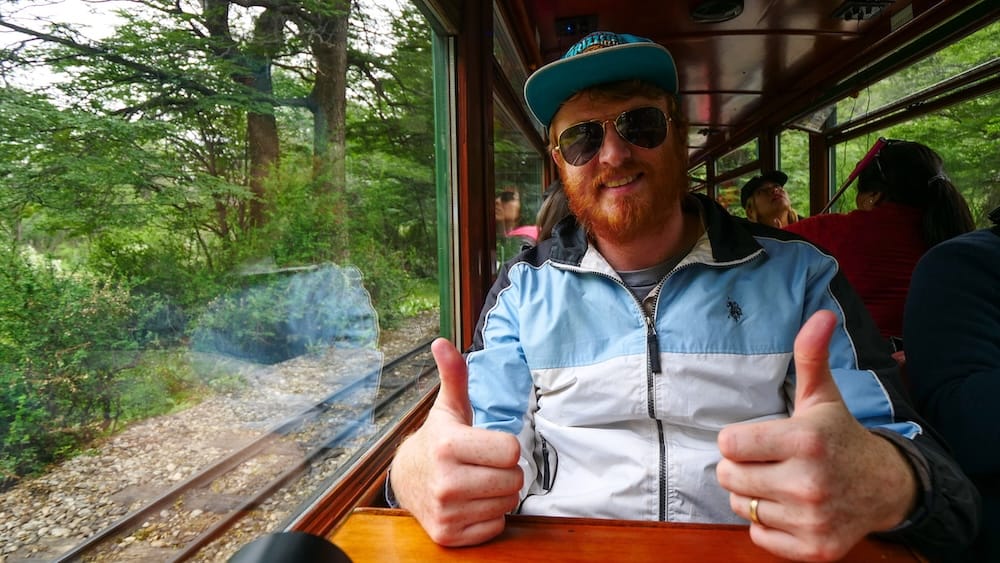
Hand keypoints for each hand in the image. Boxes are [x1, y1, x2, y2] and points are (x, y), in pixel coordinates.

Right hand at [389, 338, 522, 545]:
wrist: (406, 480)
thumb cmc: (437, 441)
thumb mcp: (447, 408)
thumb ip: (454, 375)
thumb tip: (442, 343)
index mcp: (448, 446)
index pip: (511, 451)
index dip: (506, 447)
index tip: (488, 445)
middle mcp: (446, 482)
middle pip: (514, 480)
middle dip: (506, 472)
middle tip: (484, 465)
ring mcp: (447, 512)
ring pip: (507, 504)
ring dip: (499, 494)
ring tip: (477, 482)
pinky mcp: (449, 536)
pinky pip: (495, 527)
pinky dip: (489, 517)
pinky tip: (471, 503)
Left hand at [716, 311, 917, 561]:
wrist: (884, 487)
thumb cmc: (840, 437)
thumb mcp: (823, 397)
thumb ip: (810, 356)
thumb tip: (820, 315)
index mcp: (805, 440)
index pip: (729, 444)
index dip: (738, 440)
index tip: (759, 438)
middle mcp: (808, 483)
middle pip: (728, 477)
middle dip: (740, 467)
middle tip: (768, 461)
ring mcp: (812, 519)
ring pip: (741, 507)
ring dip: (754, 496)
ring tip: (781, 483)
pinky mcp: (814, 549)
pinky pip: (758, 536)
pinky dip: (767, 525)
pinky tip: (790, 508)